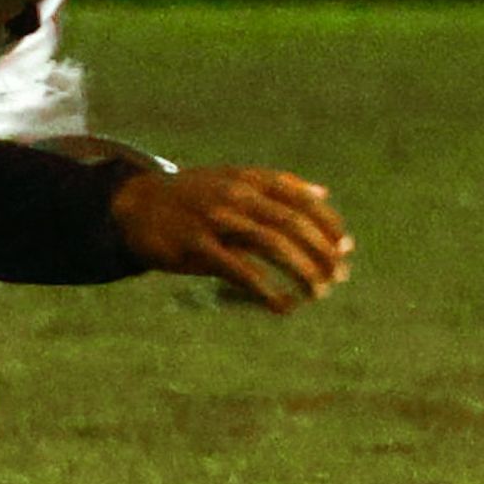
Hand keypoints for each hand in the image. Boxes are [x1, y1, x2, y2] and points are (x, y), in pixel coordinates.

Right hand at [113, 164, 352, 309]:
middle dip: (322, 251)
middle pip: (293, 223)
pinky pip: (239, 270)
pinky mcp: (197, 246)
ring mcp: (217, 219)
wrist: (138, 205)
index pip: (302, 199)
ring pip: (273, 245)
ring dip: (301, 270)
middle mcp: (237, 195)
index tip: (346, 247)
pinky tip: (282, 305)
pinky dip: (265, 289)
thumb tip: (324, 195)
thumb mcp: (237, 180)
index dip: (328, 223)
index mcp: (251, 179)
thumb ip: (280, 187)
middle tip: (339, 275)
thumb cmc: (197, 196)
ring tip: (319, 291)